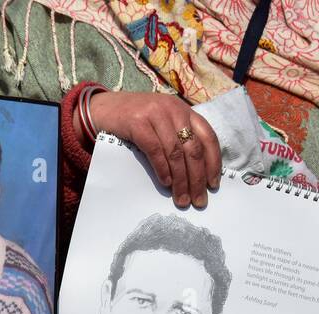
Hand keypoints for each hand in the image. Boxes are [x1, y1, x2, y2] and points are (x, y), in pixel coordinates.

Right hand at [84, 90, 221, 209]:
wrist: (105, 108)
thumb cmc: (137, 121)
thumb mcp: (164, 123)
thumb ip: (180, 139)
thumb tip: (196, 174)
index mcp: (185, 111)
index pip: (208, 137)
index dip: (213, 162)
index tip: (213, 185)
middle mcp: (174, 110)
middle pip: (193, 149)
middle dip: (197, 178)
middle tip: (198, 200)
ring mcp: (155, 114)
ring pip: (175, 153)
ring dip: (180, 180)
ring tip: (181, 199)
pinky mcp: (137, 123)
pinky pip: (155, 150)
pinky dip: (162, 169)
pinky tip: (165, 183)